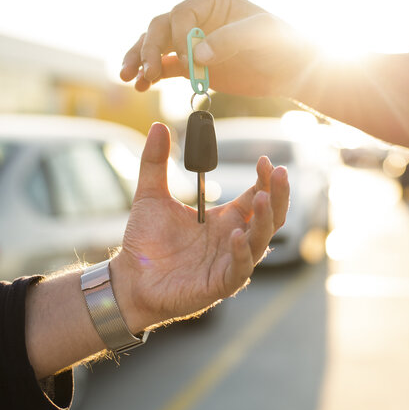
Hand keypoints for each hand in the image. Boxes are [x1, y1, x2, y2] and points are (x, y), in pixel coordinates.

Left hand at [110, 122, 289, 328]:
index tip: (264, 160)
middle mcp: (233, 239)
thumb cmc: (145, 242)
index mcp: (225, 219)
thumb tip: (158, 125)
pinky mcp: (220, 284)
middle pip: (270, 217)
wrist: (129, 278)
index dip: (265, 180)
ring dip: (266, 220)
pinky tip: (237, 235)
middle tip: (278, 173)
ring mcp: (229, 262)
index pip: (256, 196)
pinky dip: (241, 252)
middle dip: (279, 195)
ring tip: (264, 198)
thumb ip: (155, 162)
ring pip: (260, 241)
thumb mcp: (150, 196)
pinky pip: (239, 268)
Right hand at [120, 0, 302, 98]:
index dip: (179, 38)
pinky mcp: (192, 63)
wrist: (292, 70)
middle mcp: (197, 15)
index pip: (181, 14)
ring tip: (130, 79)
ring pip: (156, 45)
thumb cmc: (282, 45)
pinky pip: (166, 66)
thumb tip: (197, 55)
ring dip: (140, 60)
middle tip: (147, 72)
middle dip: (149, 49)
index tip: (192, 61)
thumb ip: (229, 39)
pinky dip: (152, 75)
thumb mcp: (262, 35)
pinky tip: (140, 86)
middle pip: (161, 28)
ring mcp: (193, 39)